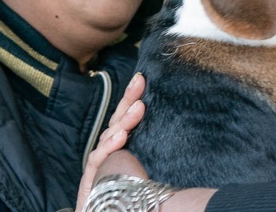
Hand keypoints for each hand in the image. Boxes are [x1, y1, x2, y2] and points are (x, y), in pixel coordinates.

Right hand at [75, 72, 145, 209]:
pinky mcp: (91, 180)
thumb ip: (156, 149)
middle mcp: (110, 152)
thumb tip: (184, 130)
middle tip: (139, 82)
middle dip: (128, 100)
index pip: (127, 118)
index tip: (144, 79)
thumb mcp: (148, 169)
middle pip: (117, 121)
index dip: (132, 98)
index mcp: (124, 147)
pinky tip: (121, 136)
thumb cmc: (133, 196)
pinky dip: (109, 147)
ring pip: (110, 137)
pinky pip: (98, 160)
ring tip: (137, 107)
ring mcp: (100, 164)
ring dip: (123, 121)